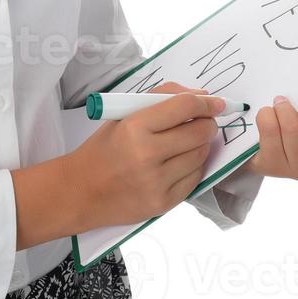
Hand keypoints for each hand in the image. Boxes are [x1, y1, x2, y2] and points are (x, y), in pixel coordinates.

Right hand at [67, 82, 222, 227]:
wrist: (80, 191)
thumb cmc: (104, 149)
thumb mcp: (123, 115)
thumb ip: (160, 98)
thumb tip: (202, 95)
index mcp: (134, 126)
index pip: (184, 106)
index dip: (207, 102)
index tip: (217, 103)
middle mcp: (147, 154)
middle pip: (199, 132)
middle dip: (208, 124)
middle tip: (204, 122)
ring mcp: (156, 182)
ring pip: (200, 155)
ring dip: (200, 146)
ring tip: (186, 143)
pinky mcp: (163, 203)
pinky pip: (195, 179)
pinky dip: (193, 168)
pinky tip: (180, 163)